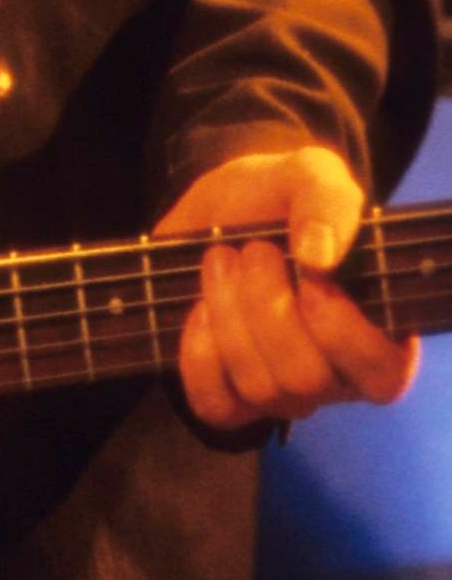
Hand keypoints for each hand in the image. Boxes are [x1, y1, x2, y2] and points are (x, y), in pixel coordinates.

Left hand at [160, 143, 416, 442]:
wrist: (214, 210)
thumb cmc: (277, 198)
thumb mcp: (309, 175)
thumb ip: (329, 202)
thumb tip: (321, 258)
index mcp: (382, 334)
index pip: (381, 373)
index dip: (340, 330)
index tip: (310, 272)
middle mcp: (338, 375)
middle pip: (306, 379)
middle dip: (267, 309)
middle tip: (252, 250)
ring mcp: (283, 392)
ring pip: (260, 387)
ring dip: (228, 316)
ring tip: (220, 260)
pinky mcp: (230, 398)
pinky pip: (215, 405)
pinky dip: (198, 355)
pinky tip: (198, 309)